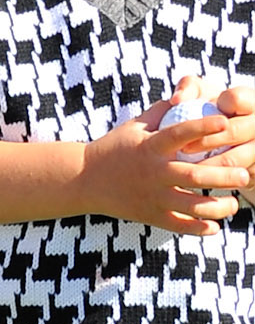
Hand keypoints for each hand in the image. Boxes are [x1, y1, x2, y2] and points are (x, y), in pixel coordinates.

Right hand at [85, 82, 254, 235]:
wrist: (84, 179)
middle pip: (194, 176)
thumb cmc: (115, 147)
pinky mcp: (149, 215)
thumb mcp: (135, 125)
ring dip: (218, 207)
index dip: (202, 127)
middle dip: (223, 176)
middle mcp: (154, 172)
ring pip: (191, 206)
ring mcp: (152, 196)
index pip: (179, 134)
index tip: (226, 122)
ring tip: (234, 203)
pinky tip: (216, 227)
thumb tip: (188, 94)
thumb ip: (163, 111)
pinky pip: (179, 225)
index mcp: (151, 147)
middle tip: (244, 174)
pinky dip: (199, 229)